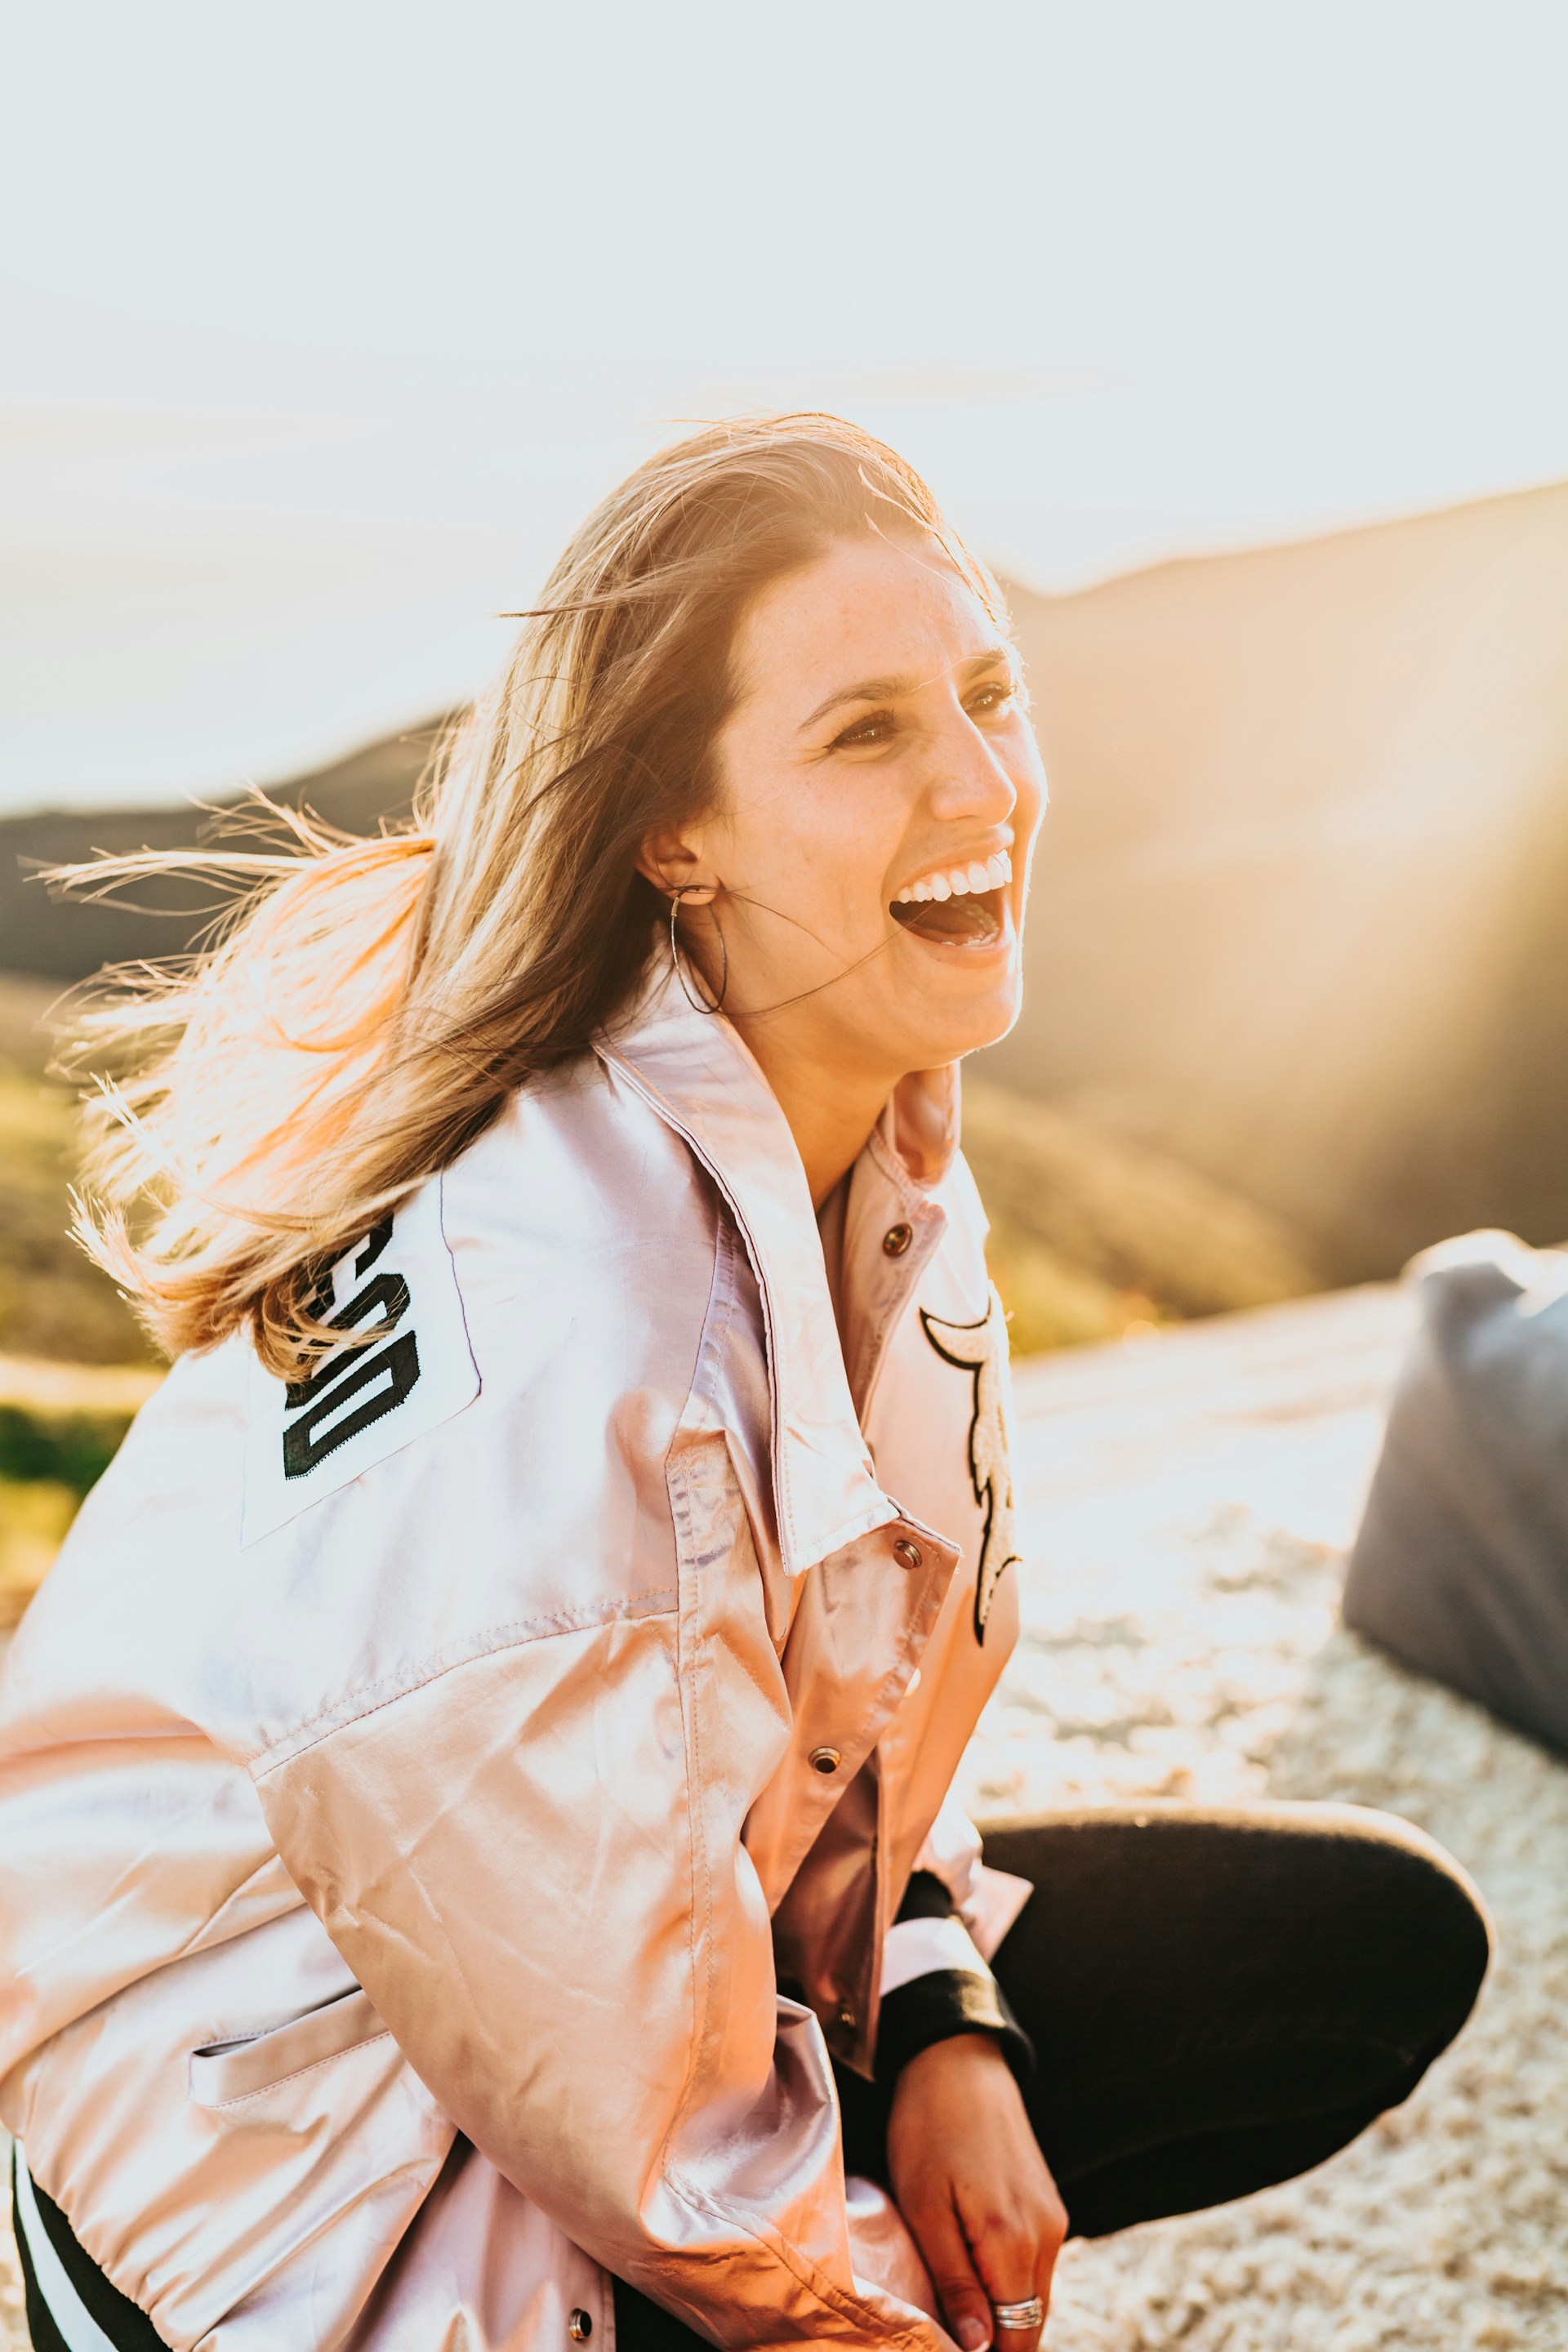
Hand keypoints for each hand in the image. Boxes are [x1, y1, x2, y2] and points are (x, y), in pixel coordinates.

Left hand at [887, 2032, 1066, 2351]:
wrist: (959, 2061)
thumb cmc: (929, 2129)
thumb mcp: (924, 2208)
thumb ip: (955, 2281)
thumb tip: (978, 2348)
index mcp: (1013, 2241)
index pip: (1017, 2336)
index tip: (950, 2347)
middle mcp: (1046, 2235)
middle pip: (1030, 2322)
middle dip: (996, 2339)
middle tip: (949, 2333)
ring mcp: (1053, 2218)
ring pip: (1035, 2296)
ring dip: (1003, 2313)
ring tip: (956, 2307)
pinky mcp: (1048, 2204)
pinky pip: (1035, 2265)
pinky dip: (1010, 2283)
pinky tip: (974, 2273)